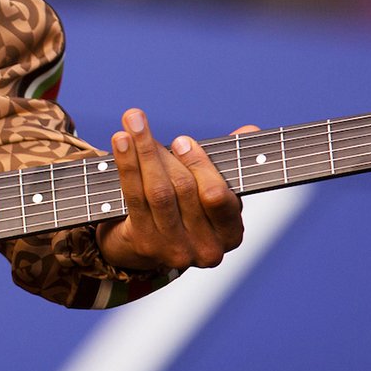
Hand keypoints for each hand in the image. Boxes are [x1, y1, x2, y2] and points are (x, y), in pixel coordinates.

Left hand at [95, 109, 257, 272]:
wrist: (149, 244)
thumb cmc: (187, 208)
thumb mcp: (211, 188)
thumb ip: (228, 160)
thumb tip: (249, 130)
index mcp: (230, 233)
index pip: (217, 196)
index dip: (199, 165)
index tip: (181, 140)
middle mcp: (207, 248)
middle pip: (183, 188)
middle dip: (162, 150)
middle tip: (140, 120)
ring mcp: (175, 250)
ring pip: (158, 192)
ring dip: (141, 151)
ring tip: (131, 122)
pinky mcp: (145, 244)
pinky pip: (135, 198)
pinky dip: (127, 166)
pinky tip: (121, 141)